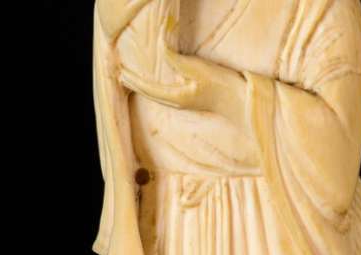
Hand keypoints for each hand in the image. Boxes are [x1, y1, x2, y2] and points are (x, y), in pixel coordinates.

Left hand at [119, 46, 248, 126]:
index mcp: (177, 97)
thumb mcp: (197, 69)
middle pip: (150, 93)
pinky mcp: (190, 97)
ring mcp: (184, 101)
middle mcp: (178, 101)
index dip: (134, 80)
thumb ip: (176, 58)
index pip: (149, 88)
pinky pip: (166, 92)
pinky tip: (155, 83)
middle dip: (136, 84)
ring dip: (144, 85)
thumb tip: (160, 46)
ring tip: (132, 79)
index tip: (121, 73)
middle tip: (120, 75)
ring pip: (157, 93)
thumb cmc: (220, 85)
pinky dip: (155, 86)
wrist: (239, 100)